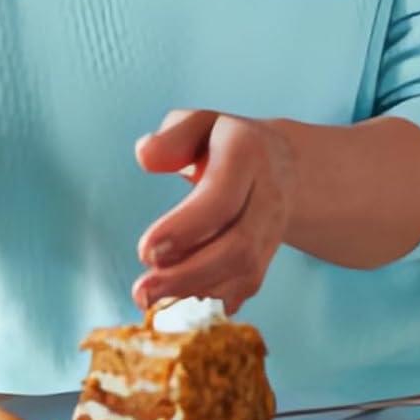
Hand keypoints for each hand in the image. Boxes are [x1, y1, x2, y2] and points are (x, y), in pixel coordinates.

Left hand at [132, 109, 295, 315]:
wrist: (277, 159)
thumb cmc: (220, 139)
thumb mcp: (196, 122)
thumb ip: (170, 136)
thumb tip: (145, 157)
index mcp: (247, 152)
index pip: (220, 199)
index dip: (184, 230)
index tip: (145, 252)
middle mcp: (269, 193)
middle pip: (238, 245)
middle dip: (187, 274)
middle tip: (142, 291)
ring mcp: (275, 226)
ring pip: (245, 269)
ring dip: (196, 289)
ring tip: (151, 297)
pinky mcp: (271, 250)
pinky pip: (249, 281)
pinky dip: (215, 293)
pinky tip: (183, 296)